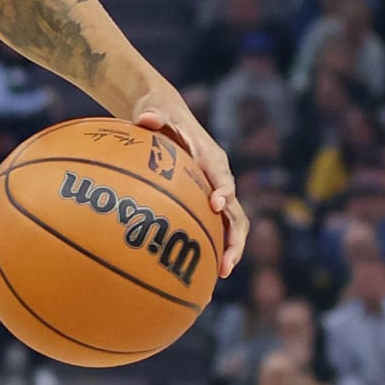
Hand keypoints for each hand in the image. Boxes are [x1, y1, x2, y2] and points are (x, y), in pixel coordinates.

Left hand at [127, 80, 247, 276]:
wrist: (162, 111)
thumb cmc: (156, 110)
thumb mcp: (152, 107)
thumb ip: (151, 114)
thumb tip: (148, 119)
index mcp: (208, 155)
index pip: (221, 174)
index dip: (223, 190)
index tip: (217, 206)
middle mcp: (218, 175)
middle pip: (235, 209)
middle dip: (235, 236)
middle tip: (227, 263)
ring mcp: (213, 189)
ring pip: (231, 223)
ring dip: (231, 248)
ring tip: (221, 276)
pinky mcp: (204, 200)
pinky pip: (213, 226)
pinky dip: (212, 248)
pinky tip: (200, 275)